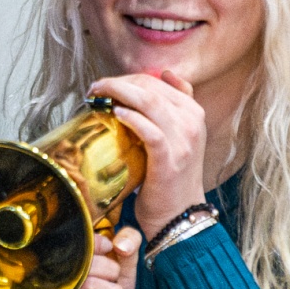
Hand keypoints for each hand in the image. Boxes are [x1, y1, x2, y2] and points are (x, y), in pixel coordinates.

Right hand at [43, 227, 140, 288]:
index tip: (110, 252)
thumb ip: (129, 245)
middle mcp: (56, 273)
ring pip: (90, 287)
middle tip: (114, 284)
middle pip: (88, 263)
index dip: (102, 245)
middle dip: (112, 274)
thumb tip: (120, 243)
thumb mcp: (124, 269)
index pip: (82, 240)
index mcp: (70, 256)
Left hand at [92, 71, 207, 239]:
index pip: (156, 82)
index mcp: (193, 112)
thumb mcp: (180, 136)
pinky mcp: (169, 159)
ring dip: (118, 93)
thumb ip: (174, 106)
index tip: (105, 85)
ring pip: (149, 102)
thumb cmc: (171, 176)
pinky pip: (149, 130)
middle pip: (150, 87)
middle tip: (95, 89)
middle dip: (118, 83)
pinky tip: (115, 114)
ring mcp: (183, 140)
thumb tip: (164, 73)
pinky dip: (131, 118)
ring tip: (98, 95)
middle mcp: (192, 122)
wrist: (180, 215)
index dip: (127, 78)